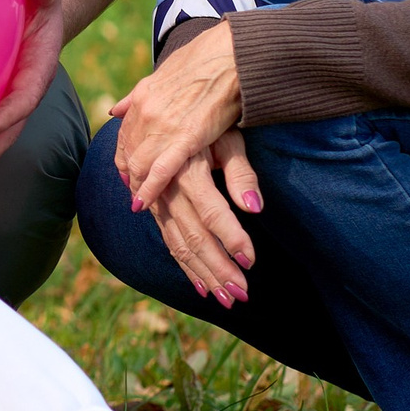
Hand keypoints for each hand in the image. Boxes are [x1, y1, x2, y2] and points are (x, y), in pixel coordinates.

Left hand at [106, 19, 241, 209]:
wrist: (230, 53)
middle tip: (134, 196)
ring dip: (137, 187)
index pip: (124, 137)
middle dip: (129, 177)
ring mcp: (163, 124)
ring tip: (140, 205)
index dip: (123, 159)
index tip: (126, 175)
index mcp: (142, 98)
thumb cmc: (204, 61)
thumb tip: (115, 110)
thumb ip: (138, 96)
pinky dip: (150, 189)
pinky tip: (143, 204)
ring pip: (138, 164)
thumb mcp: (163, 74)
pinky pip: (161, 169)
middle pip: (128, 154)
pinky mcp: (186, 136)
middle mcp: (146, 112)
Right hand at [144, 131, 260, 306]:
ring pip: (180, 245)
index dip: (231, 239)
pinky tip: (202, 287)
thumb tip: (255, 208)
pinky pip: (169, 242)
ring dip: (204, 275)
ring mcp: (157, 202)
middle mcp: (167, 190)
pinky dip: (186, 266)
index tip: (251, 262)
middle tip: (242, 295)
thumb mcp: (226, 137)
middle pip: (194, 237)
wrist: (158, 110)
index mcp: (186, 170)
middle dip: (219, 269)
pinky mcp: (154, 208)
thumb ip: (240, 173)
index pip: (211, 212)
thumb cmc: (203, 120)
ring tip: (228, 300)